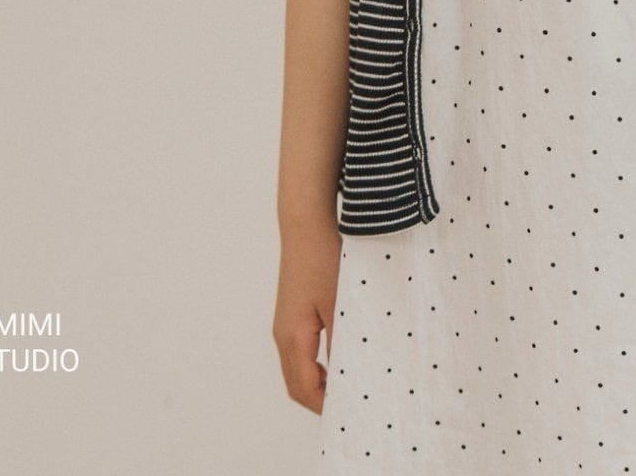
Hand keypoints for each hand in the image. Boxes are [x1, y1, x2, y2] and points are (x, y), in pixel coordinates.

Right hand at [273, 218, 343, 413]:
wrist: (306, 222)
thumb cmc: (322, 258)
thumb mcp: (339, 303)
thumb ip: (343, 342)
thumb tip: (352, 374)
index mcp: (292, 337)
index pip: (304, 388)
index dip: (325, 406)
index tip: (351, 413)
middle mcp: (283, 334)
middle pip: (297, 383)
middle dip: (321, 400)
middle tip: (352, 405)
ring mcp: (286, 323)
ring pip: (298, 368)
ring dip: (319, 382)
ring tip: (350, 385)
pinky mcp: (293, 312)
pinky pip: (301, 351)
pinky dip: (317, 365)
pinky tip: (341, 358)